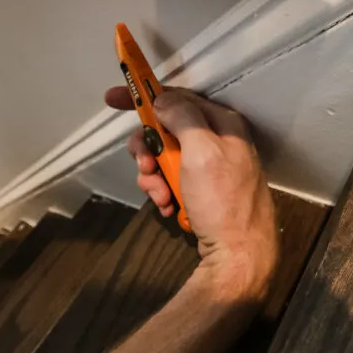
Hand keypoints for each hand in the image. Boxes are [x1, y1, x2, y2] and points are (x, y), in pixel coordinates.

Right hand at [105, 86, 277, 299]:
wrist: (238, 255)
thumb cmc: (222, 201)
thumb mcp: (202, 151)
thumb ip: (183, 118)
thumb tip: (163, 98)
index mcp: (225, 125)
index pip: (180, 98)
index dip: (146, 97)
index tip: (114, 99)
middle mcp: (221, 142)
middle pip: (169, 130)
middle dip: (149, 149)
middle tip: (145, 167)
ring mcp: (214, 169)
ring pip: (167, 159)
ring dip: (155, 177)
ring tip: (160, 196)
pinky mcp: (206, 192)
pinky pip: (174, 182)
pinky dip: (164, 192)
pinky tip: (167, 206)